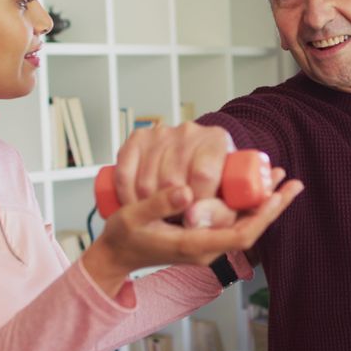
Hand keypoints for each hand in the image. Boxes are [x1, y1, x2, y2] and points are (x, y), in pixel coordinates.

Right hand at [82, 169, 302, 297]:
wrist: (116, 255)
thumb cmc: (123, 237)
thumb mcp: (134, 217)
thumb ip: (158, 204)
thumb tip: (186, 190)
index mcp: (194, 246)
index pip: (242, 235)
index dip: (263, 214)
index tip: (278, 194)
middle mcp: (206, 248)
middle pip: (251, 229)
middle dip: (272, 206)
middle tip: (290, 181)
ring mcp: (206, 244)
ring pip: (244, 225)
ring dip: (263, 204)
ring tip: (277, 179)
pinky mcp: (203, 236)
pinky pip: (233, 224)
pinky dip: (248, 206)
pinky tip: (255, 189)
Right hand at [113, 122, 233, 204]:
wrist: (191, 171)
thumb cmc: (212, 190)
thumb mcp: (226, 207)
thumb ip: (218, 215)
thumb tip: (192, 219)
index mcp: (217, 141)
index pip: (203, 175)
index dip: (196, 202)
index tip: (194, 214)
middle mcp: (189, 131)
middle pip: (172, 180)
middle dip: (172, 208)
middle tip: (178, 215)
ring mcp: (161, 132)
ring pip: (146, 182)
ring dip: (150, 206)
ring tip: (162, 211)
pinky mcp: (137, 138)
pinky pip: (124, 174)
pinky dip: (127, 196)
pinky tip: (140, 203)